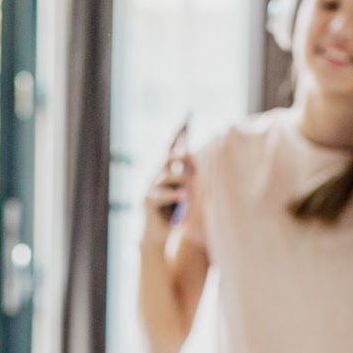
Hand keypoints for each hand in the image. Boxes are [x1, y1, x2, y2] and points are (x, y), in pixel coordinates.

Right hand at [140, 124, 193, 247]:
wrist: (159, 234)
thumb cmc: (176, 212)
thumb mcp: (186, 191)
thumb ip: (191, 177)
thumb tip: (205, 164)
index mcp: (165, 170)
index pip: (171, 147)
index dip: (177, 133)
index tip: (186, 118)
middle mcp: (155, 175)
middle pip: (168, 158)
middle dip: (182, 156)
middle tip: (195, 160)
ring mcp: (150, 187)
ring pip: (166, 176)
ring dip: (181, 178)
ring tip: (193, 182)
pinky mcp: (147, 201)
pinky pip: (161, 194)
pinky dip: (173, 195)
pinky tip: (182, 196)